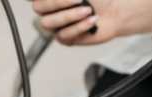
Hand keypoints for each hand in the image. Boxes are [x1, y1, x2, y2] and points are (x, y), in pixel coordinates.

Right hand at [29, 0, 151, 45]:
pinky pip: (64, 35)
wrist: (113, 13)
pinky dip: (80, 26)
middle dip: (56, 2)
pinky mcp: (65, 39)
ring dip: (70, 15)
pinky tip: (92, 20)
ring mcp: (55, 26)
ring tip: (88, 10)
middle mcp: (48, 11)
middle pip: (38, 7)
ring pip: (49, 23)